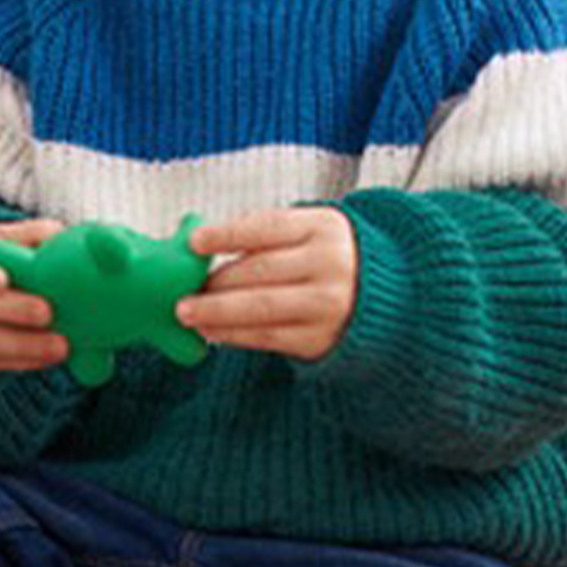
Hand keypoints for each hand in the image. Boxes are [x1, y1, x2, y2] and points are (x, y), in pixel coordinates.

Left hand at [178, 207, 358, 360]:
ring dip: (216, 311)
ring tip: (186, 312)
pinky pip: (266, 336)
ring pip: (259, 307)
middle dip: (215, 282)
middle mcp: (330, 265)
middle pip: (259, 271)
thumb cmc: (331, 259)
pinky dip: (233, 334)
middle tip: (181, 289)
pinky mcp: (319, 338)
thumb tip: (202, 243)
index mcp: (324, 228)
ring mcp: (326, 304)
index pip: (267, 227)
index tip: (194, 243)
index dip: (227, 235)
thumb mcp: (310, 231)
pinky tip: (210, 331)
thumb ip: (265, 233)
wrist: (385, 297)